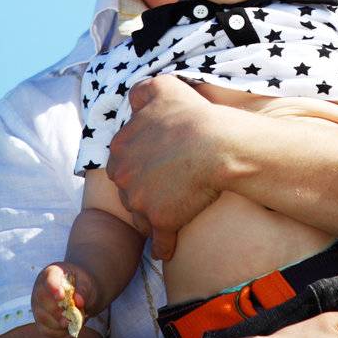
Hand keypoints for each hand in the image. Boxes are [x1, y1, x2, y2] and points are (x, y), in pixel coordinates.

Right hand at [31, 262, 95, 337]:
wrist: (81, 294)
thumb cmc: (83, 285)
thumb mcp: (88, 283)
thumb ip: (84, 290)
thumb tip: (78, 301)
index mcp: (52, 273)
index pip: (49, 279)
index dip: (53, 287)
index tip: (61, 297)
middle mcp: (40, 288)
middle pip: (42, 299)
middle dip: (57, 310)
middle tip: (71, 317)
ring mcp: (38, 304)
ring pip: (42, 317)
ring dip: (59, 323)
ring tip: (73, 322)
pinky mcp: (40, 319)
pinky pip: (44, 329)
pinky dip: (58, 332)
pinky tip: (68, 328)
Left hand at [107, 76, 238, 258]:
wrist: (217, 144)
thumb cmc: (192, 114)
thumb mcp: (162, 88)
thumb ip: (141, 92)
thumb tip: (132, 99)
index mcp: (120, 147)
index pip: (123, 164)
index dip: (141, 166)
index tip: (158, 166)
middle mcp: (123, 176)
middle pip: (129, 192)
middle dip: (143, 192)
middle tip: (166, 189)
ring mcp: (140, 201)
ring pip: (142, 216)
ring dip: (153, 216)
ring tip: (172, 213)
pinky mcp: (161, 221)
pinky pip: (159, 241)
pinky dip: (164, 245)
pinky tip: (168, 248)